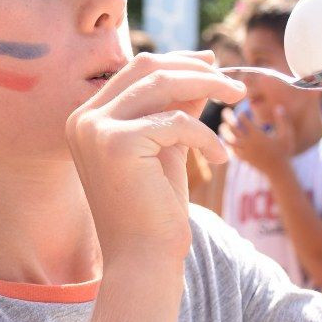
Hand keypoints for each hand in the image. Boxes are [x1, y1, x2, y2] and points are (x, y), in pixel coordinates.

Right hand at [66, 52, 244, 264]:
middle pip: (146, 67)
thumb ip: (177, 108)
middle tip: (233, 83)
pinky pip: (175, 121)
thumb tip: (203, 70)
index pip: (134, 71)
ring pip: (161, 84)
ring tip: (237, 100)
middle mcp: (83, 119)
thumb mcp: (168, 148)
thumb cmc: (155, 209)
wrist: (143, 259)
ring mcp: (95, 130)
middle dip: (194, 69)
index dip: (177, 62)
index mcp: (87, 119)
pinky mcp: (115, 144)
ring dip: (207, 87)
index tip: (211, 64)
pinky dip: (205, 135)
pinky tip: (219, 157)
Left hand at [220, 106, 294, 176]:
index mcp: (257, 136)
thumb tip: (279, 106)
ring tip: (222, 126)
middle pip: (234, 129)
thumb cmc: (284, 151)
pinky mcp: (244, 159)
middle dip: (228, 119)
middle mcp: (249, 143)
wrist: (279, 171)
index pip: (244, 122)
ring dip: (225, 132)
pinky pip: (232, 150)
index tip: (242, 112)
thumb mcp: (287, 134)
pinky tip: (227, 140)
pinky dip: (229, 144)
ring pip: (230, 140)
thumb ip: (283, 120)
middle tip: (224, 111)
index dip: (242, 115)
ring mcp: (245, 152)